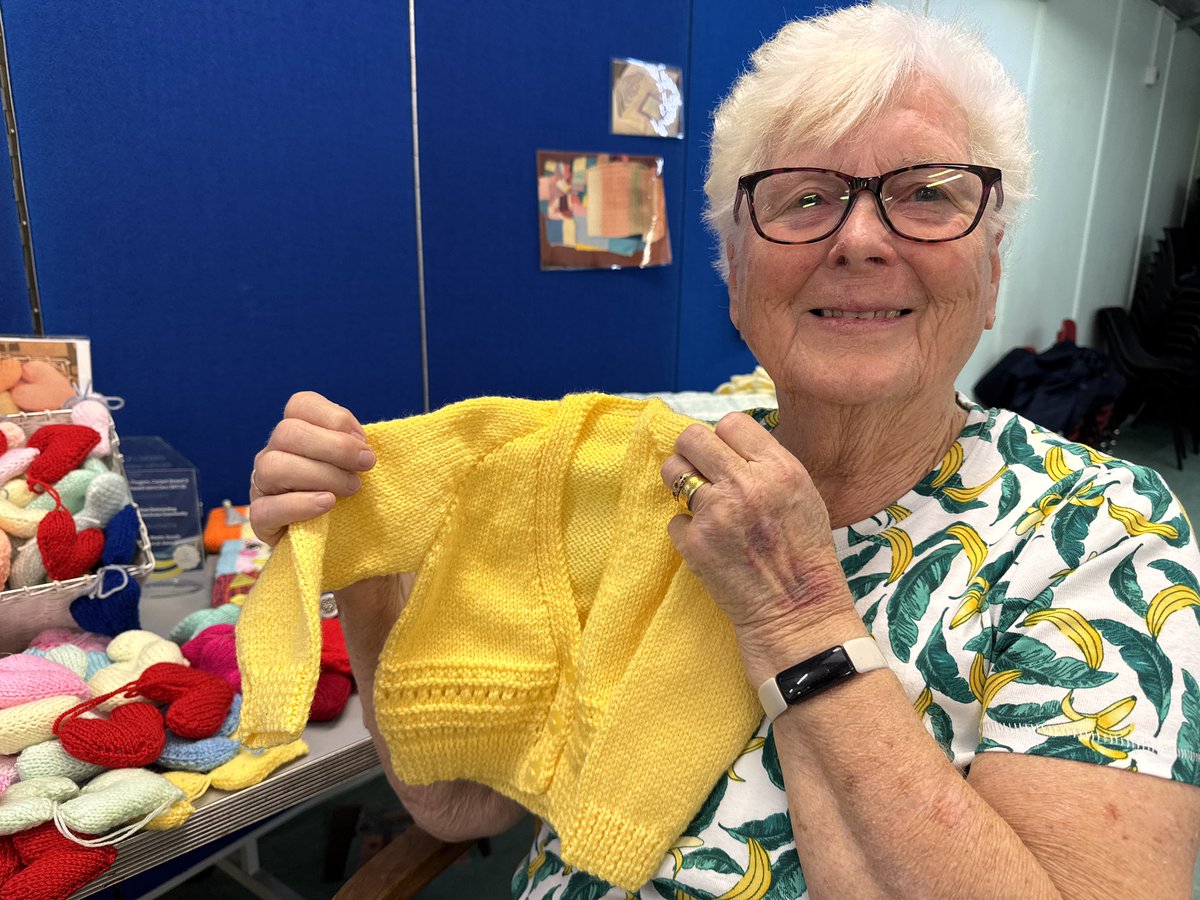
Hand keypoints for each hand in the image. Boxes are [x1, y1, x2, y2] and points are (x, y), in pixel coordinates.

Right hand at [249, 391, 376, 545]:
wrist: (340, 541)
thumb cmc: (347, 495)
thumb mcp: (354, 465)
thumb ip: (356, 447)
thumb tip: (363, 443)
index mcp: (295, 434)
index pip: (300, 405)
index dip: (335, 417)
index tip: (364, 440)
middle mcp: (273, 453)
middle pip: (288, 432)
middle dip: (335, 447)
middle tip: (366, 465)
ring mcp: (261, 485)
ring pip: (274, 466)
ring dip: (321, 474)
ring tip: (352, 488)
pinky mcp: (261, 519)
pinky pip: (267, 508)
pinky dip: (300, 504)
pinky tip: (327, 504)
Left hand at [660, 413, 852, 650]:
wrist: (798, 614)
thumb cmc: (805, 555)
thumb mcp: (803, 495)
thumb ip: (767, 465)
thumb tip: (726, 445)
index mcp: (778, 469)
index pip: (731, 422)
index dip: (725, 438)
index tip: (727, 455)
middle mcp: (745, 485)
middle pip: (692, 437)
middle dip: (693, 451)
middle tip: (701, 470)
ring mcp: (716, 513)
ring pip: (673, 471)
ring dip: (681, 483)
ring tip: (701, 502)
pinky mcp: (694, 543)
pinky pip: (674, 519)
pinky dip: (687, 531)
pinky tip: (710, 544)